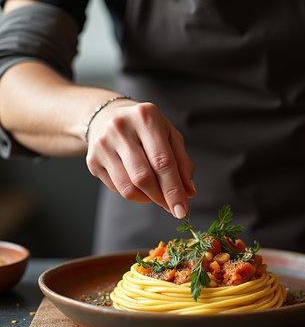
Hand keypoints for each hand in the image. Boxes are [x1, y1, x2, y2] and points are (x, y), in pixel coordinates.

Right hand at [85, 100, 195, 217]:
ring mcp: (103, 145)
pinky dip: (134, 195)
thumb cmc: (145, 128)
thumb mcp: (169, 135)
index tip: (182, 210)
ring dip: (147, 199)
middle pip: (143, 177)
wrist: (106, 115)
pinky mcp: (92, 160)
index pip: (162, 162)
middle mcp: (121, 129)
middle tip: (173, 208)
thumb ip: (182, 163)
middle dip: (161, 198)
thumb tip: (189, 192)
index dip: (173, 190)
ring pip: (128, 188)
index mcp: (146, 118)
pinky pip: (117, 189)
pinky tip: (141, 187)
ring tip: (157, 194)